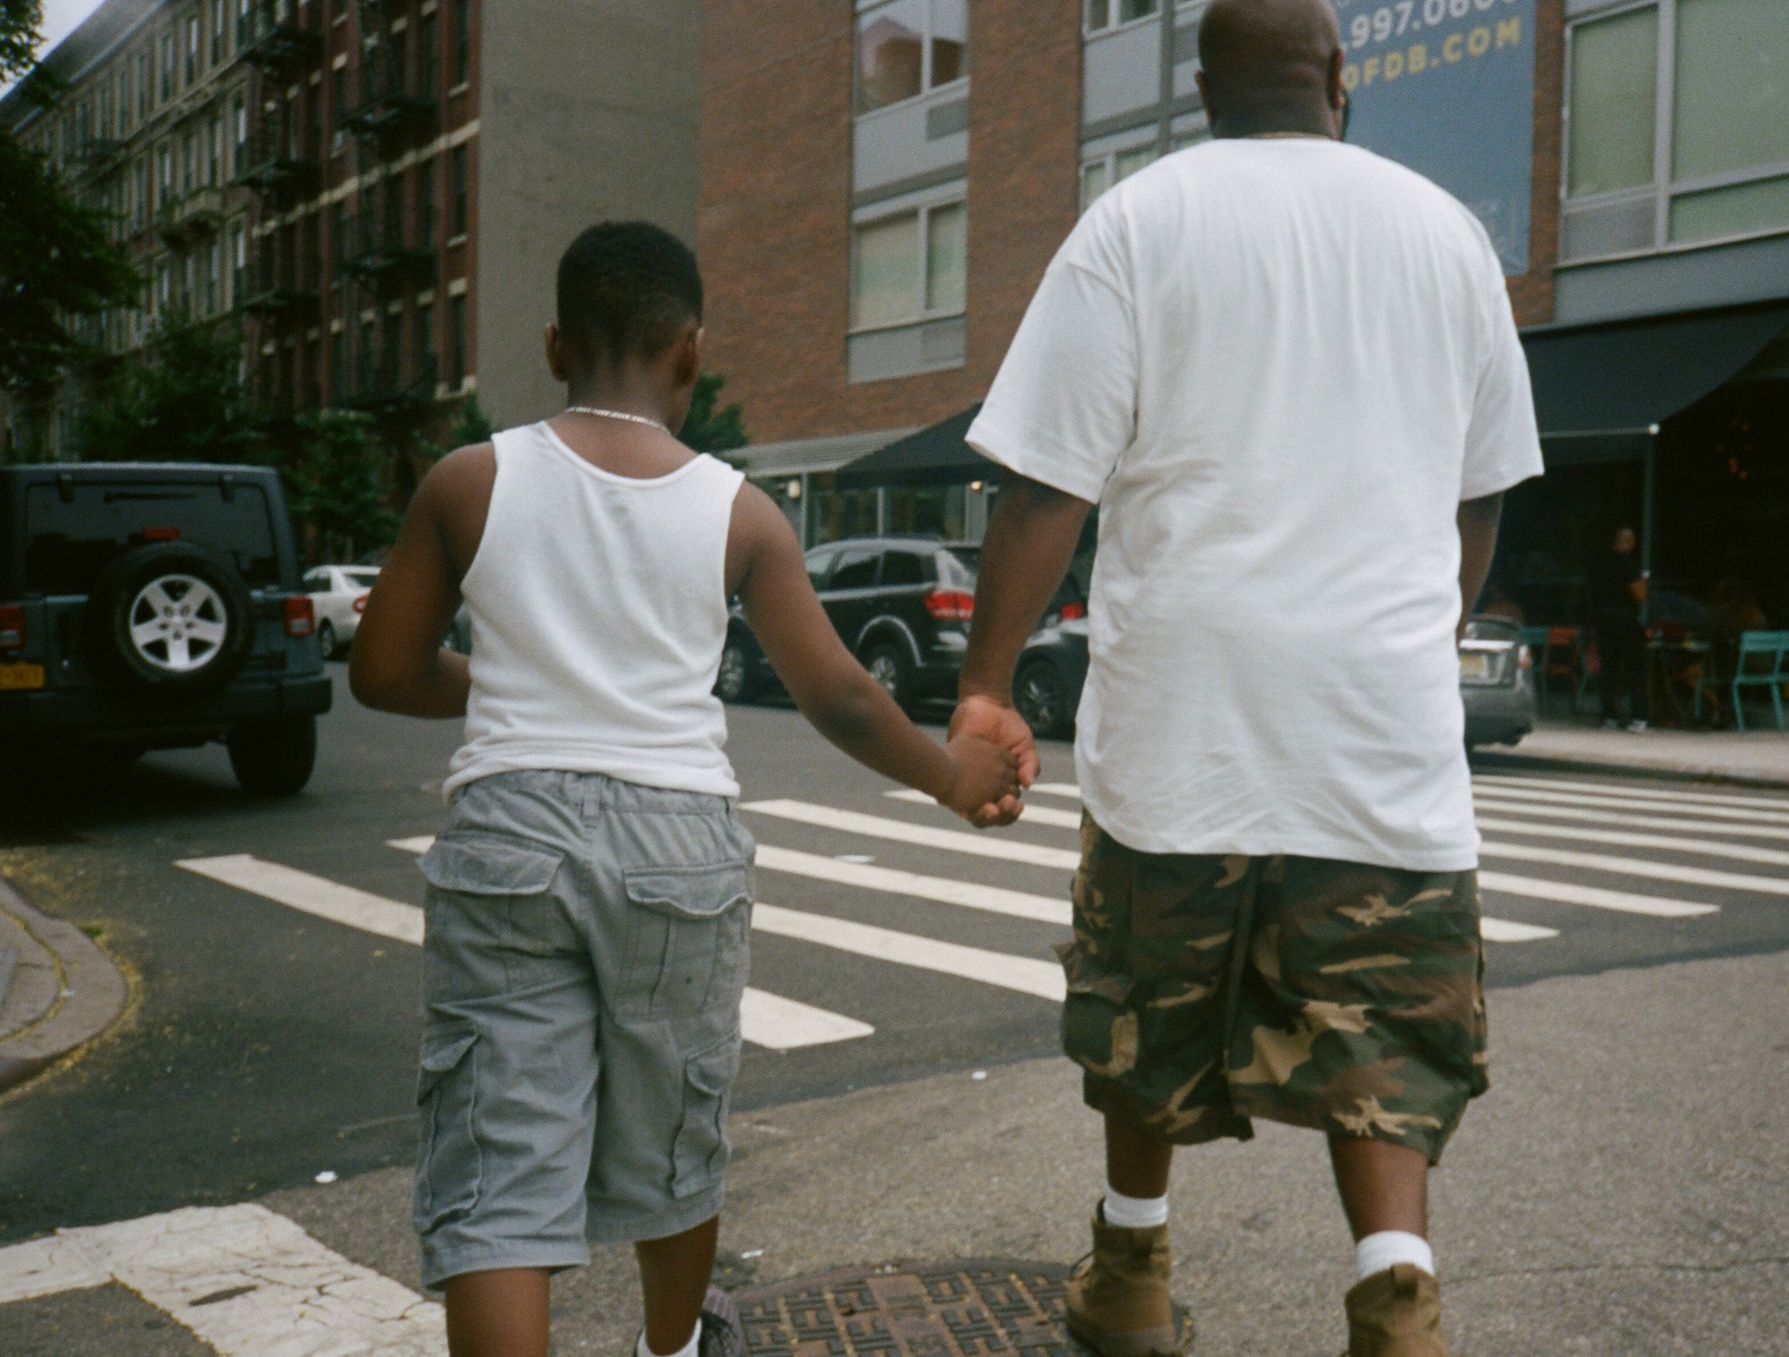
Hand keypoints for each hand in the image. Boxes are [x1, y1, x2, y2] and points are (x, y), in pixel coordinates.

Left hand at [949, 693, 1039, 827]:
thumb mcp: (1025, 747)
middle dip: (997, 816)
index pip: (1005, 810)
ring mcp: (968, 779)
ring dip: (980, 814)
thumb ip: (1030, 765)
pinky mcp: (954, 767)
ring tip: (990, 808)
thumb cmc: (1009, 726)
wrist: (989, 703)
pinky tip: (971, 798)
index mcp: (1002, 784)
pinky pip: (953, 790)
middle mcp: (984, 785)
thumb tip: (1028, 786)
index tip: (1017, 806)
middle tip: (1004, 805)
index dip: (1010, 814)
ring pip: (970, 809)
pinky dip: (962, 799)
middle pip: (989, 815)